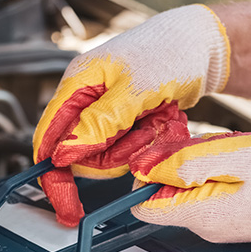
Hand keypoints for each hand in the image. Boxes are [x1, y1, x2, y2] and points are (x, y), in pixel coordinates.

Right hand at [33, 4, 229, 225]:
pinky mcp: (122, 122)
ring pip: (106, 156)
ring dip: (134, 147)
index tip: (67, 206)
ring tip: (155, 120)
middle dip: (113, 156)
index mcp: (76, 84)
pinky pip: (125, 150)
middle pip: (80, 155)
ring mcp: (104, 113)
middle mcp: (85, 101)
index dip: (54, 177)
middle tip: (142, 133)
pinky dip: (145, 143)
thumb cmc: (171, 51)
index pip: (48, 139)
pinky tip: (159, 121)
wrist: (202, 45)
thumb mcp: (135, 88)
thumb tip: (64, 154)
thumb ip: (99, 123)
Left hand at [129, 132, 250, 251]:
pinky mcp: (234, 218)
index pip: (145, 207)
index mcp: (202, 215)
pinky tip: (244, 164)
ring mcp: (221, 225)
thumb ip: (190, 164)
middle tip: (210, 147)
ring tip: (235, 155)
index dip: (144, 178)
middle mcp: (206, 227)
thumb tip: (152, 169)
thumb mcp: (239, 158)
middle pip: (168, 194)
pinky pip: (212, 191)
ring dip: (203, 166)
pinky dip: (220, 172)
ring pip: (191, 190)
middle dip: (179, 164)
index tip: (159, 156)